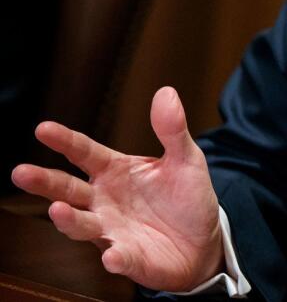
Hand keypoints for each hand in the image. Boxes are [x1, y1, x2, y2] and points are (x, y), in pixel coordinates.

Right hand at [10, 86, 222, 290]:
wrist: (203, 243)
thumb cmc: (187, 199)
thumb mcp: (185, 160)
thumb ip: (172, 130)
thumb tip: (166, 92)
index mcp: (115, 171)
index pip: (84, 152)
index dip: (65, 140)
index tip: (43, 128)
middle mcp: (104, 200)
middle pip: (67, 189)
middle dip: (44, 182)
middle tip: (21, 172)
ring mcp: (111, 230)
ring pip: (81, 225)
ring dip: (68, 219)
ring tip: (57, 210)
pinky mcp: (127, 257)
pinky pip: (117, 258)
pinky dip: (114, 257)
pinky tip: (112, 256)